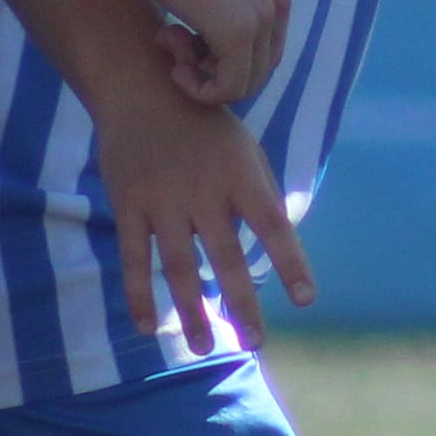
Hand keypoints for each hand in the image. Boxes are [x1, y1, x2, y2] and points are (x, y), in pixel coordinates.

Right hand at [93, 83, 312, 351]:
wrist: (143, 88)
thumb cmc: (205, 128)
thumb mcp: (245, 151)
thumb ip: (262, 196)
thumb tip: (282, 251)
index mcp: (241, 175)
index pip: (273, 225)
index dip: (291, 262)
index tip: (307, 299)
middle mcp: (204, 190)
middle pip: (226, 256)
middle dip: (241, 304)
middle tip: (254, 343)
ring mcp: (164, 199)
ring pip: (180, 266)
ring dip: (192, 311)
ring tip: (205, 347)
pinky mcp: (129, 204)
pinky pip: (135, 258)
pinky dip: (139, 295)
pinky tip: (147, 327)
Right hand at [109, 0, 291, 107]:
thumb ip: (226, 3)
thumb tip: (220, 51)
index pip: (264, 50)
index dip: (223, 58)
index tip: (184, 39)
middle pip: (259, 69)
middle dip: (215, 72)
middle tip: (174, 45)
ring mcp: (264, 15)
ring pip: (245, 84)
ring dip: (204, 82)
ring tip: (171, 50)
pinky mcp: (239, 31)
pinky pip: (228, 89)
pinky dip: (200, 91)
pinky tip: (174, 68)